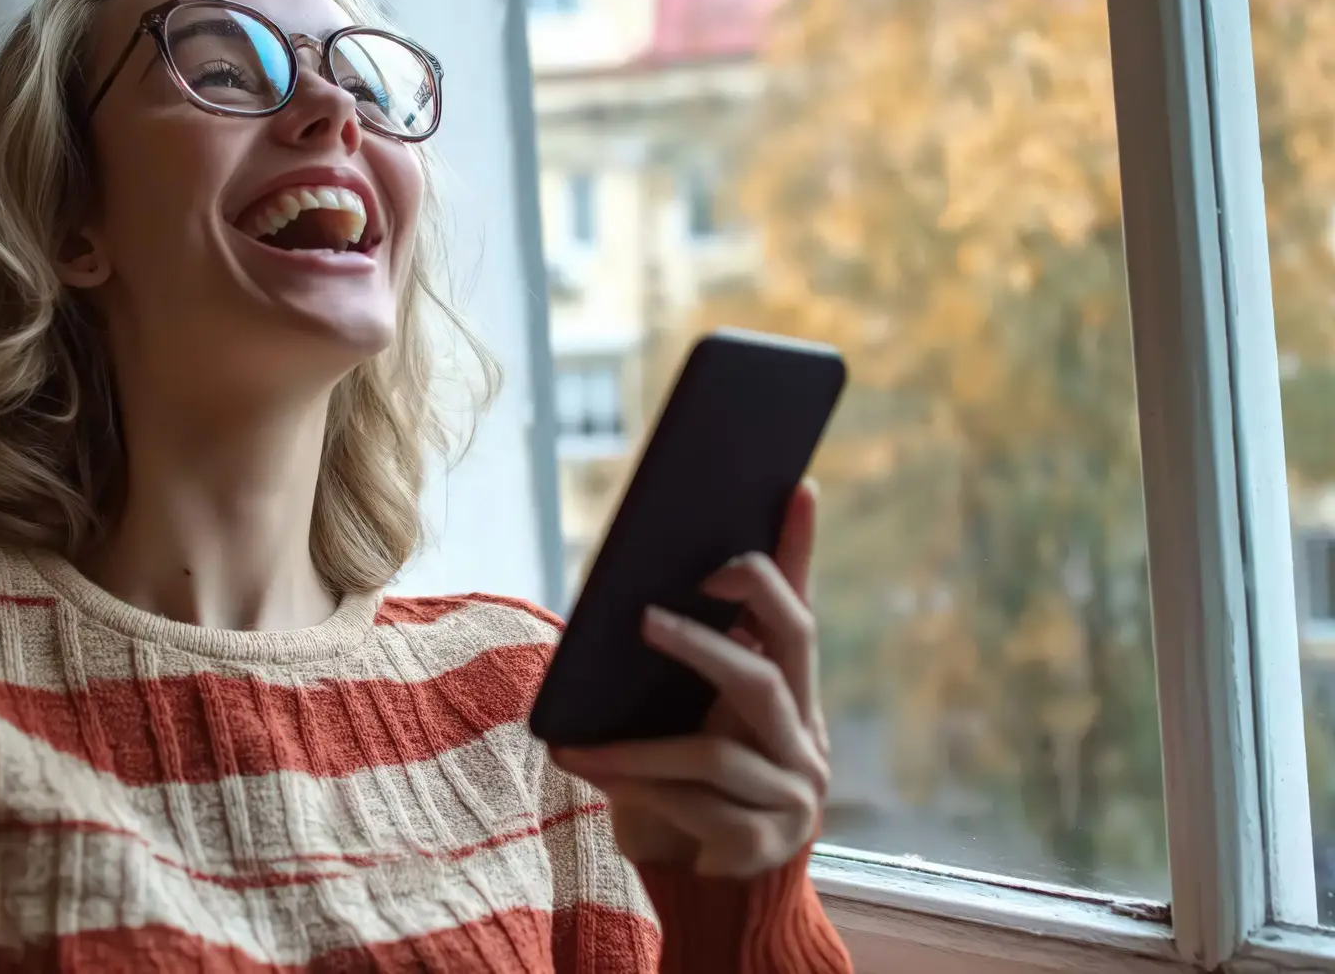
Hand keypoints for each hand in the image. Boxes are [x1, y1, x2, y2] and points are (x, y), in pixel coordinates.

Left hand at [550, 480, 830, 877]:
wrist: (707, 891)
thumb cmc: (681, 790)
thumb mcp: (677, 723)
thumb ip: (676, 672)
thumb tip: (625, 598)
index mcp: (788, 694)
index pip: (798, 610)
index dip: (801, 550)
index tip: (794, 487)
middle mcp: (804, 736)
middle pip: (777, 664)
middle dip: (707, 639)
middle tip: (644, 618)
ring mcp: (794, 792)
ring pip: (716, 751)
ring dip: (637, 748)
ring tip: (573, 743)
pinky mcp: (766, 841)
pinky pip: (695, 806)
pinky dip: (635, 789)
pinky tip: (588, 778)